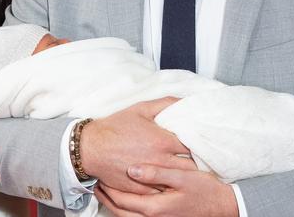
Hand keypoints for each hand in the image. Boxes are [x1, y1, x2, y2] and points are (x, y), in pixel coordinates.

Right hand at [80, 98, 196, 192]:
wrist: (91, 148)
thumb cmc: (115, 127)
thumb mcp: (140, 109)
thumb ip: (165, 103)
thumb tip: (184, 101)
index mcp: (162, 141)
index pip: (194, 146)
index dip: (200, 144)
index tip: (202, 142)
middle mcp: (160, 161)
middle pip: (191, 167)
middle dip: (197, 162)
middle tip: (199, 158)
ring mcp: (152, 178)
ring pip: (179, 181)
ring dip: (185, 177)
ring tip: (189, 172)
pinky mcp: (143, 190)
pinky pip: (164, 192)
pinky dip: (169, 187)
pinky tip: (171, 182)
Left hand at [96, 165, 237, 216]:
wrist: (221, 206)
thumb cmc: (203, 189)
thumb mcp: (182, 176)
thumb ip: (156, 173)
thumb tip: (131, 169)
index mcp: (154, 207)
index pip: (121, 199)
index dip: (107, 186)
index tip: (99, 172)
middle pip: (119, 210)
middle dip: (105, 196)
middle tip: (95, 180)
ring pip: (125, 215)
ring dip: (112, 202)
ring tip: (103, 188)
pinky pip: (135, 216)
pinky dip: (125, 207)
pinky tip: (123, 196)